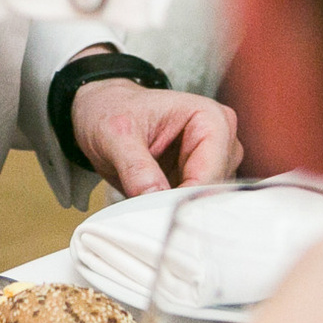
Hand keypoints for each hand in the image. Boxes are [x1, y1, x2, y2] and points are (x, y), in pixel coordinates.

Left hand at [70, 78, 242, 196]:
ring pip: (206, 201)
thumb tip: (154, 196)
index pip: (210, 170)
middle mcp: (220, 140)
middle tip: (148, 212)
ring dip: (176, 208)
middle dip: (181, 204)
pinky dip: (173, 210)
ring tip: (145, 202)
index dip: (185, 196)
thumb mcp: (116, 134)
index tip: (158, 212)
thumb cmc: (113, 110)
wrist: (102, 111)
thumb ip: (135, 166)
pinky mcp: (199, 180)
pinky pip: (193, 206)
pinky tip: (151, 205)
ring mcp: (212, 162)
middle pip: (213, 190)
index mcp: (210, 117)